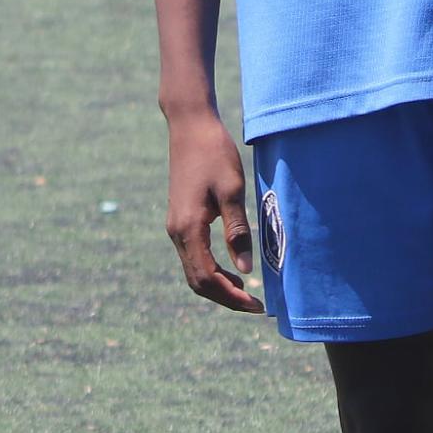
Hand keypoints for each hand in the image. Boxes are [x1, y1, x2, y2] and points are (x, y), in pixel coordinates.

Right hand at [165, 109, 261, 312]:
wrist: (190, 128)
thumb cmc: (215, 154)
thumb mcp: (232, 190)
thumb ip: (237, 231)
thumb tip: (245, 270)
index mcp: (188, 229)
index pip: (207, 278)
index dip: (231, 296)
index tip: (256, 305)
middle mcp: (176, 233)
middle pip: (197, 281)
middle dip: (225, 297)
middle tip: (255, 305)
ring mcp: (176, 227)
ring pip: (193, 271)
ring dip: (217, 286)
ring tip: (246, 293)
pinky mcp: (181, 220)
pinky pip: (193, 256)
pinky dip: (211, 270)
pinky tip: (231, 269)